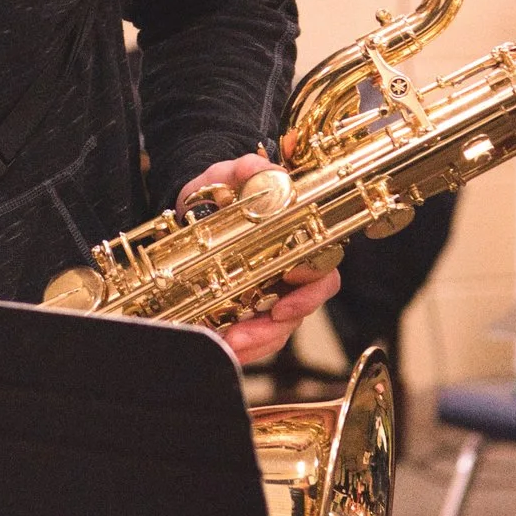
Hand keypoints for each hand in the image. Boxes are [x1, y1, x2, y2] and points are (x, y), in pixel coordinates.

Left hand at [177, 153, 345, 366]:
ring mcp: (268, 294)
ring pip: (275, 330)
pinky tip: (221, 345)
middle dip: (273, 329)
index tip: (285, 302)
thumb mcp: (229, 175)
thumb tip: (260, 171)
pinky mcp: (245, 309)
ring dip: (252, 341)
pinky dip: (239, 346)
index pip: (322, 272)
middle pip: (299, 311)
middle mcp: (288, 273)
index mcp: (296, 242)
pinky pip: (252, 337)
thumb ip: (247, 169)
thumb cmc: (223, 191)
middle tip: (244, 334)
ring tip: (226, 343)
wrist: (193, 207)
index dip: (310, 291)